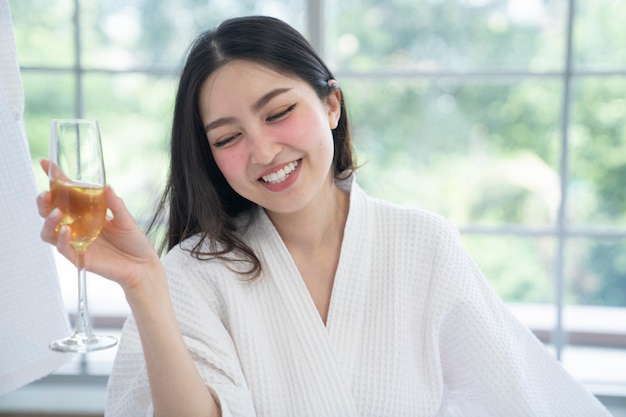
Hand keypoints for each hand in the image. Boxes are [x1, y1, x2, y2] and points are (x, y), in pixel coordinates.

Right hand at [37, 159, 164, 295]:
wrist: (143, 266)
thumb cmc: (134, 241)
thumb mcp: (126, 219)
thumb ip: (115, 204)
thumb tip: (106, 186)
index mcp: (87, 213)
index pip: (66, 194)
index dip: (55, 179)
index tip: (45, 163)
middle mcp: (77, 226)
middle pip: (50, 212)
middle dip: (44, 202)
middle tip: (46, 194)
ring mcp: (76, 242)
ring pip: (49, 231)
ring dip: (49, 221)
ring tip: (57, 213)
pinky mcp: (79, 257)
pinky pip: (63, 248)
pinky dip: (61, 239)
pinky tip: (66, 230)